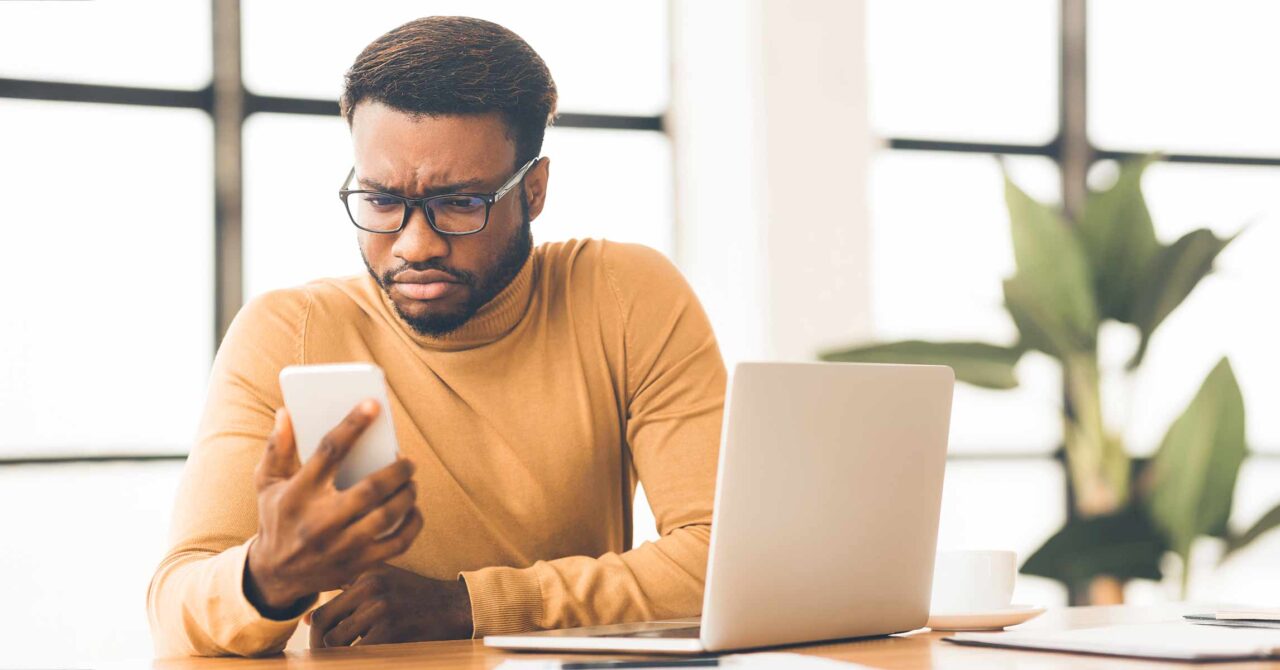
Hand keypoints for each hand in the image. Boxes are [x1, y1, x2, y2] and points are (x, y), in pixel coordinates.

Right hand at [243, 401, 423, 613]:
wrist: (274, 575)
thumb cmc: (277, 517)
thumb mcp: (266, 482)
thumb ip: (277, 447)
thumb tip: (286, 412)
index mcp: (298, 494)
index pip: (329, 451)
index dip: (353, 425)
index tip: (373, 404)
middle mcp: (320, 522)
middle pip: (370, 489)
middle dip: (396, 470)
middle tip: (407, 460)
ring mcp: (340, 547)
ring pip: (387, 517)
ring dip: (407, 495)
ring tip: (410, 482)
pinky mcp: (357, 565)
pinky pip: (398, 544)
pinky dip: (413, 524)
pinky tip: (413, 509)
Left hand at [308, 564, 473, 646]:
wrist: (455, 607)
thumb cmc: (416, 596)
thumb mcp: (384, 579)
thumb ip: (348, 592)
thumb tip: (309, 620)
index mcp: (365, 574)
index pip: (323, 608)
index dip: (315, 632)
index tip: (319, 643)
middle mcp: (370, 587)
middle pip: (324, 625)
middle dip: (321, 647)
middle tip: (326, 658)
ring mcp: (381, 608)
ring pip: (337, 642)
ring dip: (340, 655)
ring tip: (350, 655)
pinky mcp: (392, 630)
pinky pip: (359, 653)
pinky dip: (359, 659)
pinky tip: (369, 656)